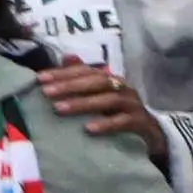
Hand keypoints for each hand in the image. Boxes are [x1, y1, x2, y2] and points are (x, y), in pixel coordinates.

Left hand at [37, 59, 166, 168]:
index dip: (63, 73)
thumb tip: (66, 56)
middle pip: (96, 81)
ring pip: (109, 100)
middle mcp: (122, 88)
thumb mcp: (99, 96)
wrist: (152, 136)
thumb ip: (82, 78)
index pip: (85, 71)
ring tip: (60, 109)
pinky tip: (88, 129)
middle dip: (70, 86)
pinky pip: (124, 121)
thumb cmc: (118, 114)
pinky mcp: (141, 123)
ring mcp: (133, 104)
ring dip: (83, 103)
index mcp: (109, 79)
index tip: (39, 79)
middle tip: (46, 92)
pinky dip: (106, 124)